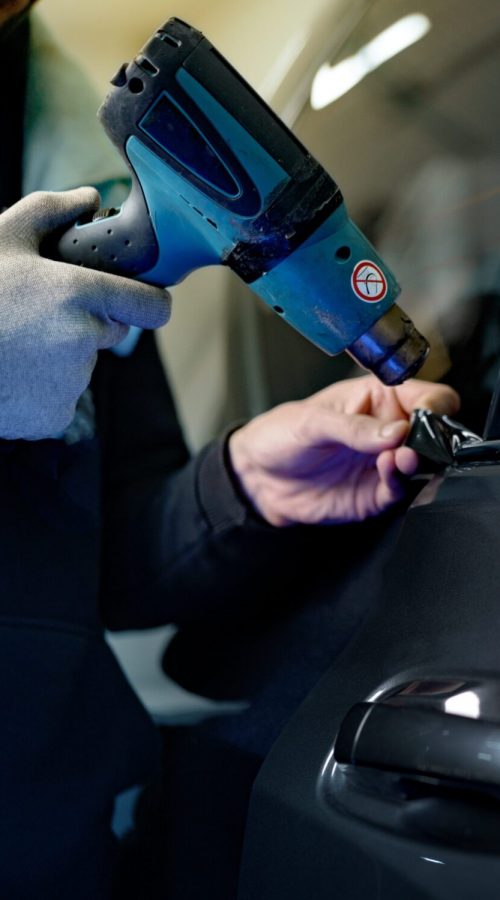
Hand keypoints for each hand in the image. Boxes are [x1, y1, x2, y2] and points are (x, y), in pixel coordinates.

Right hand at [0, 188, 170, 439]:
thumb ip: (51, 212)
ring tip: (15, 345)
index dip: (148, 302)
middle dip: (86, 322)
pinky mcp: (56, 415)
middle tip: (38, 316)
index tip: (139, 300)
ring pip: (82, 365)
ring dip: (59, 356)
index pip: (154, 306)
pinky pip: (62, 398)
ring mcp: (72, 382)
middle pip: (110, 331)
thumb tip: (90, 198)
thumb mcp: (3, 238)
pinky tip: (13, 374)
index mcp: (80, 292)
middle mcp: (85, 338)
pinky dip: (43, 391)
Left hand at [228, 375, 459, 526]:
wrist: (256, 477)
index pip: (427, 397)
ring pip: (424, 465)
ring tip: (399, 458)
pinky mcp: (376, 494)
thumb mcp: (311, 421)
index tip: (428, 415)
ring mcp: (384, 464)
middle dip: (431, 439)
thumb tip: (398, 431)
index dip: (435, 405)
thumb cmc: (279, 436)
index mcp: (377, 398)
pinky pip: (402, 491)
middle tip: (412, 443)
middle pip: (434, 433)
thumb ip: (355, 427)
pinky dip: (401, 483)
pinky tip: (386, 470)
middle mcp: (388, 431)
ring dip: (419, 463)